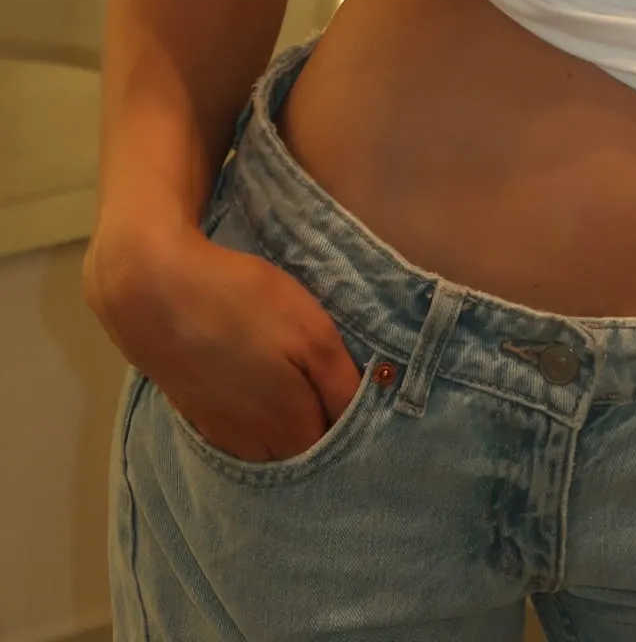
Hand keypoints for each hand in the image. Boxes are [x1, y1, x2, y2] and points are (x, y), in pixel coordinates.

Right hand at [86, 220, 363, 461]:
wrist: (156, 293)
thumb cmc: (244, 305)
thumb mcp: (312, 332)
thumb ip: (342, 383)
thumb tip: (365, 414)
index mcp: (291, 430)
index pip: (337, 451)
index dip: (356, 430)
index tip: (364, 404)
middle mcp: (256, 446)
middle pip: (302, 455)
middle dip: (323, 436)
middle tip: (334, 395)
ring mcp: (222, 434)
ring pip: (269, 450)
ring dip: (288, 433)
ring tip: (300, 394)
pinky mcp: (197, 416)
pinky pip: (239, 437)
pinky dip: (256, 425)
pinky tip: (259, 394)